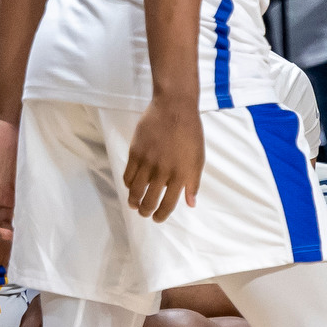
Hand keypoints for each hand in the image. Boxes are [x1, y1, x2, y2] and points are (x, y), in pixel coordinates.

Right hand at [123, 95, 202, 221]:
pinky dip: (128, 184)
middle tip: (144, 213)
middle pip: (149, 200)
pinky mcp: (135, 152)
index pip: (168, 204)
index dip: (161, 215)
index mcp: (181, 174)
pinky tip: (131, 186)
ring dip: (133, 201)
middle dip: (146, 211)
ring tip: (134, 204)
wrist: (174, 107)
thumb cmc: (190, 132)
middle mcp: (163, 171)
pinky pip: (128, 175)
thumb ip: (193, 182)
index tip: (157, 219)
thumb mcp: (198, 158)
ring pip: (135, 190)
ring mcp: (147, 162)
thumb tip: (190, 203)